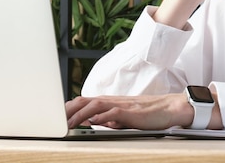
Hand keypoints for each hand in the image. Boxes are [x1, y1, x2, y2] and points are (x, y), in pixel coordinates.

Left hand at [65, 93, 192, 129]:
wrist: (169, 108)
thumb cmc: (148, 113)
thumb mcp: (124, 117)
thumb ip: (109, 119)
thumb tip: (94, 123)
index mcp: (109, 102)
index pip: (84, 102)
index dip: (68, 108)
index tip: (55, 117)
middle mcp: (112, 101)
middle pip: (85, 100)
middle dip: (68, 110)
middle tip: (54, 120)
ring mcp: (121, 105)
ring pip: (95, 105)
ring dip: (80, 114)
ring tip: (69, 124)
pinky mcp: (131, 112)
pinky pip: (113, 112)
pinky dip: (101, 117)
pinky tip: (93, 122)